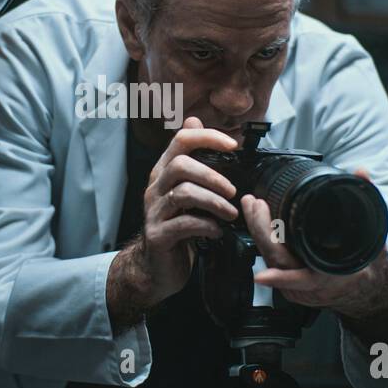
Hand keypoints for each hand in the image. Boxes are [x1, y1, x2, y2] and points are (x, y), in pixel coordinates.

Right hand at [107, 117, 239, 330]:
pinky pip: (183, 224)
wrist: (157, 267)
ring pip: (183, 194)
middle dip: (212, 175)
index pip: (181, 139)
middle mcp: (156, 188)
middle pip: (181, 165)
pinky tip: (217, 231)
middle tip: (233, 191)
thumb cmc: (177, 226)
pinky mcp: (158, 235)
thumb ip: (193, 159)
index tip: (233, 145)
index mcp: (164, 172)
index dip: (207, 136)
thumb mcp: (186, 190)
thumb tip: (195, 120)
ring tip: (230, 214)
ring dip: (214, 202)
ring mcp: (154, 211)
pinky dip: (206, 226)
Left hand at [240, 168, 387, 339]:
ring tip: (252, 205)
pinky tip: (255, 220)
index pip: (302, 279)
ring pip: (271, 258)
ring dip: (258, 230)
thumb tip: (362, 173)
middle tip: (256, 205)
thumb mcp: (373, 234)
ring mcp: (295, 282)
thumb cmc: (367, 264)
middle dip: (262, 232)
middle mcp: (309, 284)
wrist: (364, 286)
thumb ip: (367, 201)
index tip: (263, 276)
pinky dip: (262, 237)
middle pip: (278, 261)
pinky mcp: (288, 277)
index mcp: (329, 278)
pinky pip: (271, 257)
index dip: (282, 278)